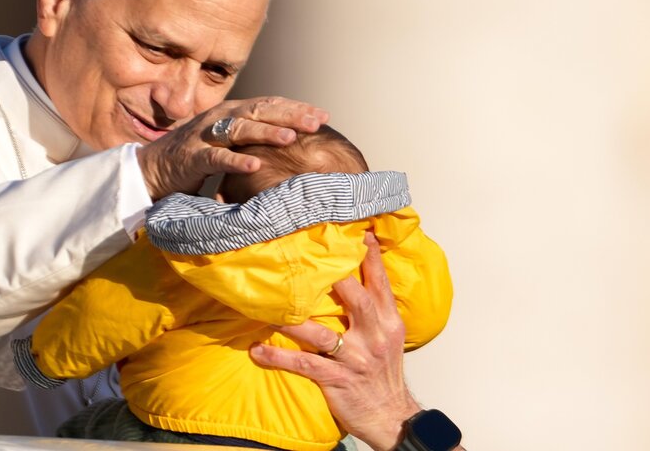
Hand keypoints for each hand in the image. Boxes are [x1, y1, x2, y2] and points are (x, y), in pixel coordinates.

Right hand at [136, 96, 327, 199]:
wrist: (153, 167)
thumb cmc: (197, 155)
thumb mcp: (228, 141)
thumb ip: (253, 137)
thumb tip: (291, 140)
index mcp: (232, 113)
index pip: (269, 105)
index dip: (295, 108)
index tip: (323, 115)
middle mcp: (220, 118)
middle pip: (259, 111)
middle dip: (289, 115)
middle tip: (317, 121)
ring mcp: (205, 136)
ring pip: (240, 130)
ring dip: (266, 132)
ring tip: (290, 137)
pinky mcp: (192, 157)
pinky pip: (217, 157)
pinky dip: (236, 161)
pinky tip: (255, 164)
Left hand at [248, 233, 421, 450]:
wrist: (392, 418)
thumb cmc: (384, 374)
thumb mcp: (390, 337)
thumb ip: (375, 309)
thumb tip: (353, 276)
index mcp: (388, 322)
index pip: (380, 283)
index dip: (369, 257)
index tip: (357, 232)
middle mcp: (375, 337)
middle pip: (356, 300)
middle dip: (335, 279)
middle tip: (307, 258)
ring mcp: (356, 360)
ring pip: (322, 334)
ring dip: (292, 321)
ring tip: (267, 308)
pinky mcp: (337, 380)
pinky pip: (304, 365)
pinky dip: (278, 358)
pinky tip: (257, 350)